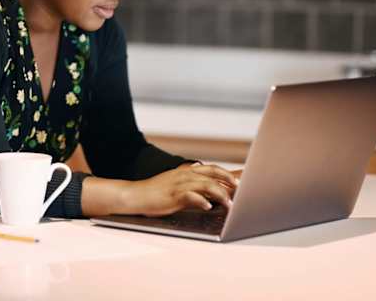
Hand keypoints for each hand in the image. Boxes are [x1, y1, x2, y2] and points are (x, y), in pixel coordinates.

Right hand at [120, 163, 237, 216]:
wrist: (135, 195)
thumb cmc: (156, 193)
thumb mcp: (176, 185)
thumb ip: (192, 186)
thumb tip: (210, 192)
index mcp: (187, 171)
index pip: (212, 169)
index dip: (227, 174)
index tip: (240, 181)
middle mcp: (185, 175)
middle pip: (213, 173)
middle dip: (229, 179)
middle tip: (240, 188)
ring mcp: (179, 184)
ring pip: (206, 184)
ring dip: (220, 193)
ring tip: (229, 203)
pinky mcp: (173, 195)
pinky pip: (190, 196)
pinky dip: (201, 201)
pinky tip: (207, 206)